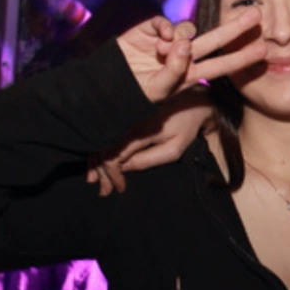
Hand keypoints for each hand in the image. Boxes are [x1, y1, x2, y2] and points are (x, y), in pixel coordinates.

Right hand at [87, 88, 213, 194]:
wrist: (192, 98)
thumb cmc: (186, 125)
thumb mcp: (174, 148)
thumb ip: (149, 159)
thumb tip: (126, 167)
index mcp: (138, 131)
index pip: (113, 156)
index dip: (112, 175)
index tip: (119, 187)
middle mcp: (125, 122)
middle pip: (103, 150)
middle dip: (102, 173)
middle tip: (105, 191)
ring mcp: (123, 118)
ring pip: (102, 142)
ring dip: (98, 163)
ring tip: (98, 181)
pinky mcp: (124, 116)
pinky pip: (107, 135)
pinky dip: (102, 150)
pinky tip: (100, 163)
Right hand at [116, 10, 264, 102]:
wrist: (106, 84)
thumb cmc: (134, 94)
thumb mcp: (157, 90)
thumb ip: (173, 70)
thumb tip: (185, 44)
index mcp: (191, 74)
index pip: (222, 64)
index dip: (242, 57)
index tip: (263, 50)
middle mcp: (184, 56)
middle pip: (216, 39)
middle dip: (235, 27)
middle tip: (257, 14)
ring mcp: (169, 42)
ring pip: (189, 29)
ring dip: (179, 37)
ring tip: (160, 51)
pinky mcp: (151, 30)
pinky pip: (166, 22)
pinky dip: (164, 27)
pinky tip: (158, 37)